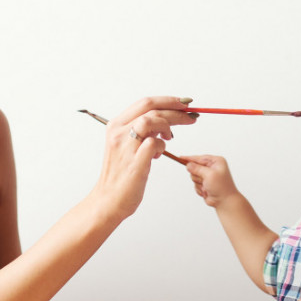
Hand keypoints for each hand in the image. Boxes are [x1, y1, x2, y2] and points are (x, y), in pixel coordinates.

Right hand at [92, 97, 195, 222]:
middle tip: (191, 116)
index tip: (183, 103)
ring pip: (150, 120)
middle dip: (175, 109)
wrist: (108, 199)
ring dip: (167, 125)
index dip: (167, 100)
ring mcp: (126, 147)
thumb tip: (163, 120)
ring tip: (169, 137)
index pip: (145, 102)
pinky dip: (162, 146)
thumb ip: (141, 131)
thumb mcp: (126, 145)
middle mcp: (118, 133)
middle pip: (150, 108)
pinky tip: (159, 154)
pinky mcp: (135, 163)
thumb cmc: (120, 174)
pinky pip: (153, 144)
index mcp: (115, 125)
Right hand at [183, 154, 238, 207]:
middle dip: (197, 176)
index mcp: (216, 162)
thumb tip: (188, 165)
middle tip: (204, 181)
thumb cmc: (221, 187)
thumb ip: (197, 168)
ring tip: (207, 187)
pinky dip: (199, 189)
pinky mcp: (205, 184)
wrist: (224, 202)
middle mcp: (212, 168)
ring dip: (199, 183)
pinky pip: (195, 184)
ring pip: (194, 177)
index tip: (181, 158)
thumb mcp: (209, 175)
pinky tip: (206, 192)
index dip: (190, 159)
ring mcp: (208, 176)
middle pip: (195, 168)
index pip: (200, 158)